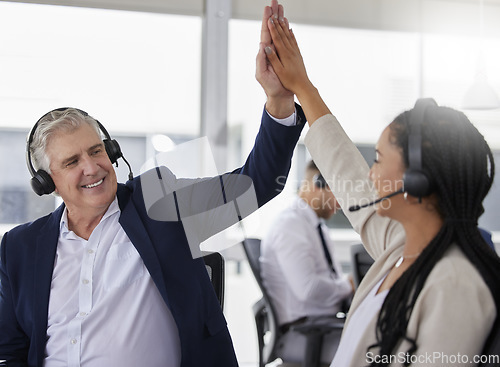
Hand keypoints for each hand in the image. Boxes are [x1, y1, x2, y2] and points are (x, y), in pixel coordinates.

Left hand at [256, 0, 293, 117]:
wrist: (279, 94)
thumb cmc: (270, 86)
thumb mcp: (262, 74)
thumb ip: (261, 60)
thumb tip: (262, 46)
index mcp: (264, 53)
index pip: (265, 33)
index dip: (266, 21)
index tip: (268, 9)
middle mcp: (270, 50)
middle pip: (271, 29)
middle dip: (273, 15)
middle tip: (275, 2)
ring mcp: (276, 52)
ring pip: (278, 32)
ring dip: (279, 20)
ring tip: (281, 8)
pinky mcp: (282, 56)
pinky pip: (284, 40)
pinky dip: (285, 31)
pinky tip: (287, 24)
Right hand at [264, 16, 312, 98]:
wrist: (303, 86)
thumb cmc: (290, 81)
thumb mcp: (279, 71)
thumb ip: (273, 58)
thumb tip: (266, 46)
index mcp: (284, 54)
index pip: (277, 38)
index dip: (272, 27)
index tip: (269, 18)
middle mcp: (290, 50)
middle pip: (283, 33)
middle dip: (278, 22)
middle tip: (274, 12)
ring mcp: (295, 52)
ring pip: (288, 35)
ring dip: (284, 25)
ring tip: (281, 16)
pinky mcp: (297, 55)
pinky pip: (293, 41)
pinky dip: (291, 34)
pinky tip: (290, 29)